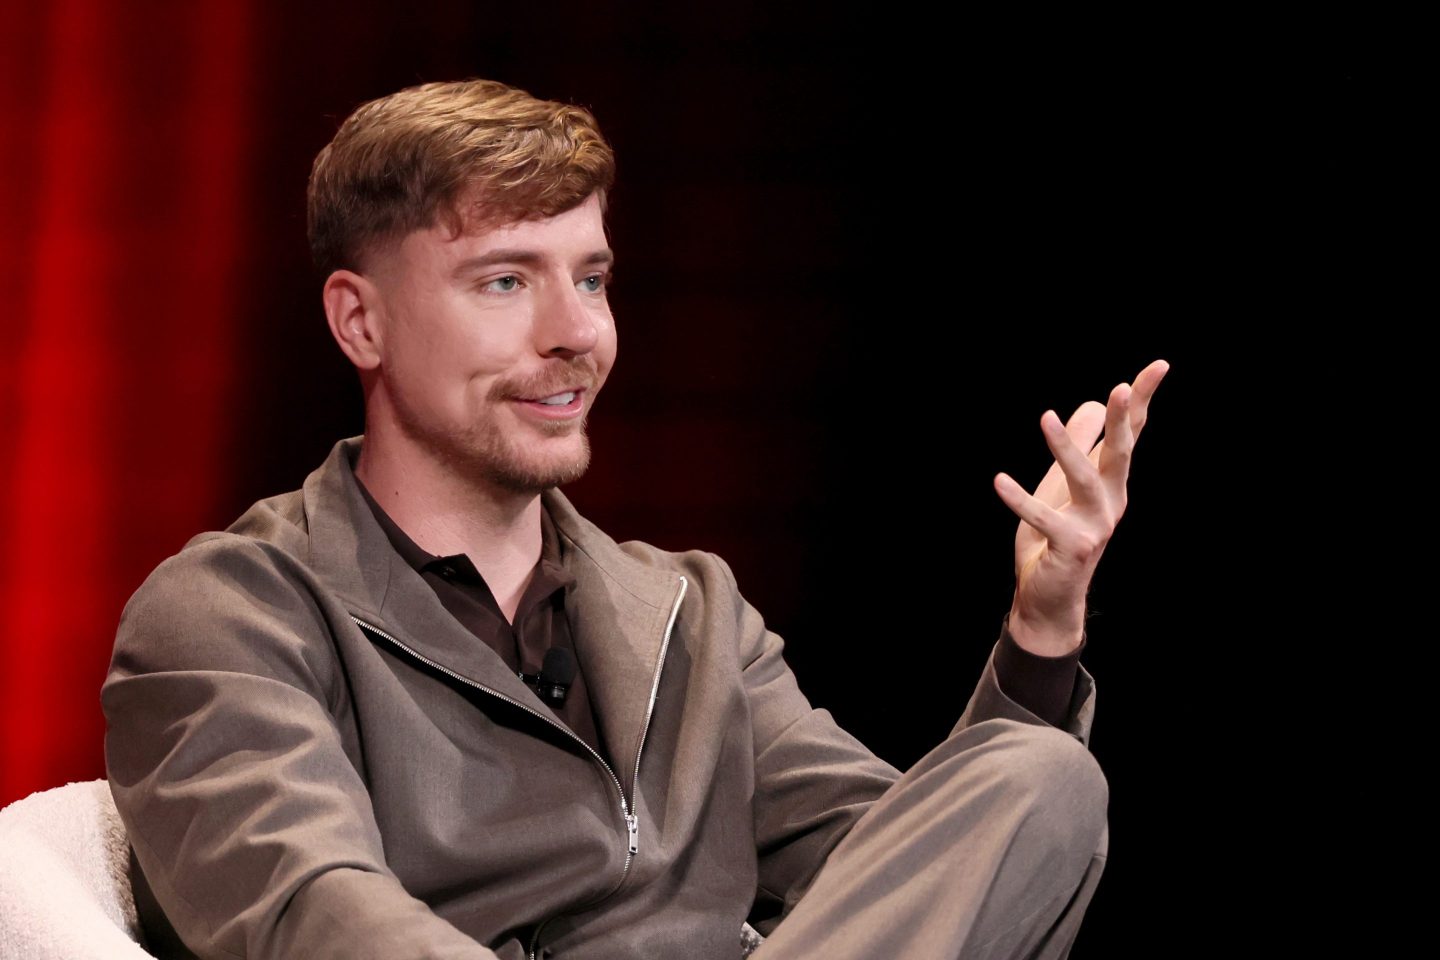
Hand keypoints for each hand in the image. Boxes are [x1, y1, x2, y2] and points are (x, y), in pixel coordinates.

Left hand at [992, 359, 1169, 655]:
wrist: (1050, 597)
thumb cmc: (1058, 536)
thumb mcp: (1066, 485)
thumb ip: (1081, 447)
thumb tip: (1092, 404)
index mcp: (1112, 482)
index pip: (1131, 434)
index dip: (1143, 400)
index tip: (1160, 365)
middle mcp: (1111, 501)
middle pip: (1120, 453)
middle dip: (1122, 421)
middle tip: (1120, 388)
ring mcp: (1095, 525)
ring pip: (1083, 480)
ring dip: (1066, 448)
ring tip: (1045, 418)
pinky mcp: (1071, 547)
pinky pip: (1043, 518)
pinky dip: (1020, 499)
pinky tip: (999, 480)